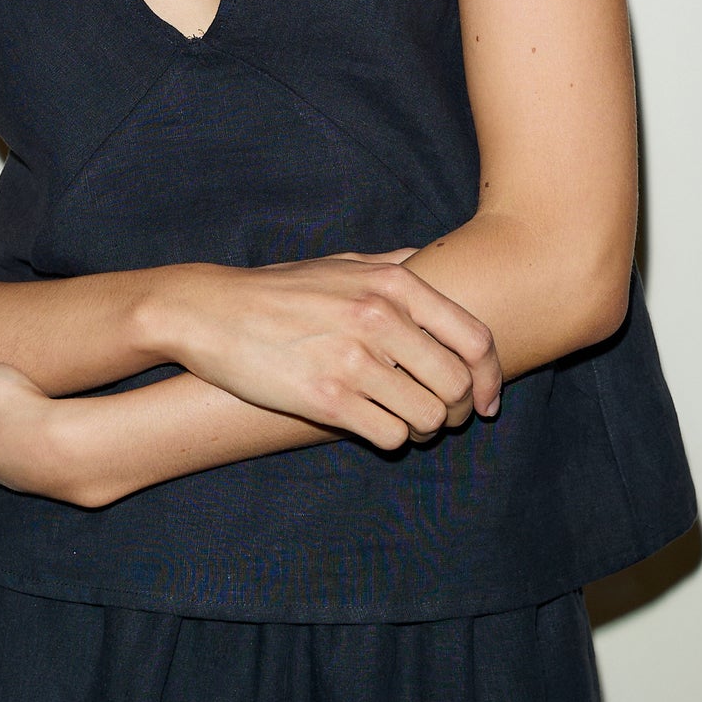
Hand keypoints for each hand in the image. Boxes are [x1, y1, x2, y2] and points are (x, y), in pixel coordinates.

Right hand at [155, 251, 500, 450]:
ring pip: (429, 416)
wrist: (210, 312)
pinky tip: (374, 427)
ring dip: (424, 428)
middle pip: (458, 385)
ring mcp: (353, 358)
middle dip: (459, 410)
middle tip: (441, 417)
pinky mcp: (326, 398)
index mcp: (392, 283)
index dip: (491, 378)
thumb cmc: (279, 290)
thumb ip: (391, 265)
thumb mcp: (340, 262)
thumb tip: (429, 263)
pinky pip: (391, 436)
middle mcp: (379, 318)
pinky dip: (391, 438)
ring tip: (405, 422)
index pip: (474, 339)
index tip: (487, 401)